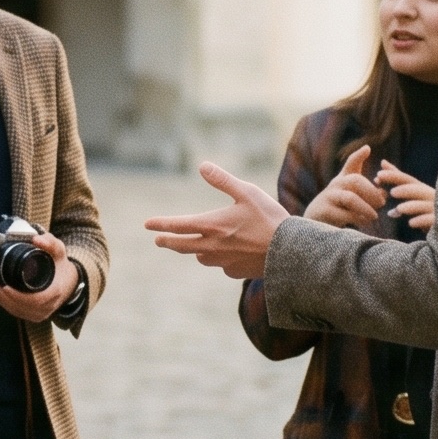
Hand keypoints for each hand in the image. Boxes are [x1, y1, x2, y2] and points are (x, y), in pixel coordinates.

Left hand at [0, 230, 78, 322]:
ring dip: (2, 302)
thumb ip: (50, 243)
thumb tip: (36, 239)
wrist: (69, 281)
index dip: (18, 296)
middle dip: (4, 298)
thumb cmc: (61, 265)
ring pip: (17, 312)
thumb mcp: (59, 251)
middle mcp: (48, 306)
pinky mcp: (34, 315)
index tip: (4, 286)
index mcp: (55, 292)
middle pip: (22, 307)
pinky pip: (17, 313)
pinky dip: (5, 304)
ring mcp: (41, 313)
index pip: (35, 299)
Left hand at [146, 162, 291, 279]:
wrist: (290, 252)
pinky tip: (229, 254)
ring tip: (195, 245)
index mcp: (212, 225)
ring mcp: (223, 262)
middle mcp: (213, 246)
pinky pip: (221, 266)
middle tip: (158, 240)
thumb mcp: (247, 192)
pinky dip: (220, 259)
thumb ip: (222, 180)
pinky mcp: (236, 272)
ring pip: (201, 257)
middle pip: (182, 246)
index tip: (147, 225)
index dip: (161, 224)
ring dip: (196, 250)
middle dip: (168, 242)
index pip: (178, 225)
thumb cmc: (269, 219)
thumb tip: (202, 166)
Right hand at [303, 144, 386, 227]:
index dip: (359, 156)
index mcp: (342, 179)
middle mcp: (335, 185)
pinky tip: (364, 223)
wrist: (314, 223)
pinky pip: (345, 215)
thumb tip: (384, 192)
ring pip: (350, 198)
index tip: (368, 148)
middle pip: (355, 181)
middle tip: (381, 203)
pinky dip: (358, 219)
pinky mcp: (325, 211)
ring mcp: (328, 197)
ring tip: (374, 216)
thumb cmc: (337, 208)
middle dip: (371, 192)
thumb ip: (369, 193)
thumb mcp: (350, 196)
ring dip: (366, 207)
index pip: (350, 163)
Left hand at [379, 163, 435, 232]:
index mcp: (422, 189)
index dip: (393, 176)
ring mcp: (436, 208)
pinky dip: (421, 221)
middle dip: (405, 190)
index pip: (407, 180)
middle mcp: (430, 196)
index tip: (378, 174)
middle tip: (392, 192)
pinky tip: (410, 223)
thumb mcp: (412, 191)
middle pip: (417, 191)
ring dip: (412, 206)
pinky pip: (431, 220)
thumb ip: (398, 178)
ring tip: (398, 208)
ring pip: (424, 206)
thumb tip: (382, 161)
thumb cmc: (425, 206)